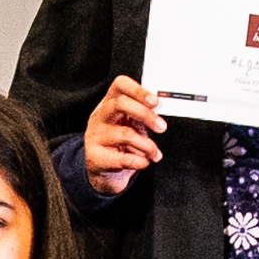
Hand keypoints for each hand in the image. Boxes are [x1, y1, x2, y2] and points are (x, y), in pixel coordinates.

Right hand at [81, 76, 168, 197]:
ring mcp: (95, 136)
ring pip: (125, 134)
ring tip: (155, 153)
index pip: (120, 85)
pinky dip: (140, 161)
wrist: (103, 173)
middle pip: (120, 104)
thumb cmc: (120, 145)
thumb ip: (143, 115)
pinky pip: (123, 159)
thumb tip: (163, 110)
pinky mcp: (95, 158)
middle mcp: (99, 116)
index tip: (155, 101)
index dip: (138, 90)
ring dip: (147, 145)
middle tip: (161, 127)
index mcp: (109, 103)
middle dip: (146, 114)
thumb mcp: (131, 125)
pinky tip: (144, 162)